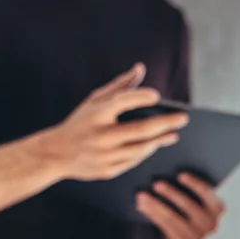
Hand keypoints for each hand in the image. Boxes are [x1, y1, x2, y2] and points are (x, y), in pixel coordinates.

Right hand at [45, 63, 188, 182]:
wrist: (56, 154)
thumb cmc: (80, 123)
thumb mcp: (95, 101)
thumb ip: (120, 86)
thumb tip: (140, 68)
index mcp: (97, 114)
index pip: (124, 101)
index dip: (141, 97)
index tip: (156, 96)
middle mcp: (101, 135)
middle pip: (142, 129)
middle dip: (166, 123)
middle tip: (183, 118)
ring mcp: (105, 155)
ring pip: (141, 148)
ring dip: (160, 141)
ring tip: (173, 134)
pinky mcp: (107, 170)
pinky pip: (133, 161)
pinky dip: (146, 152)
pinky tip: (155, 145)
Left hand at [137, 172, 225, 238]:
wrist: (188, 236)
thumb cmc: (190, 207)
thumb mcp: (197, 199)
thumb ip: (190, 188)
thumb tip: (165, 169)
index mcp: (218, 207)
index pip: (207, 193)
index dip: (194, 184)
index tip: (180, 175)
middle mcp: (211, 224)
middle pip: (189, 206)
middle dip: (171, 193)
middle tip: (156, 183)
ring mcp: (198, 236)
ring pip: (173, 218)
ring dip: (155, 205)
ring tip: (141, 195)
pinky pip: (164, 226)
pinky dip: (152, 214)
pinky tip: (141, 205)